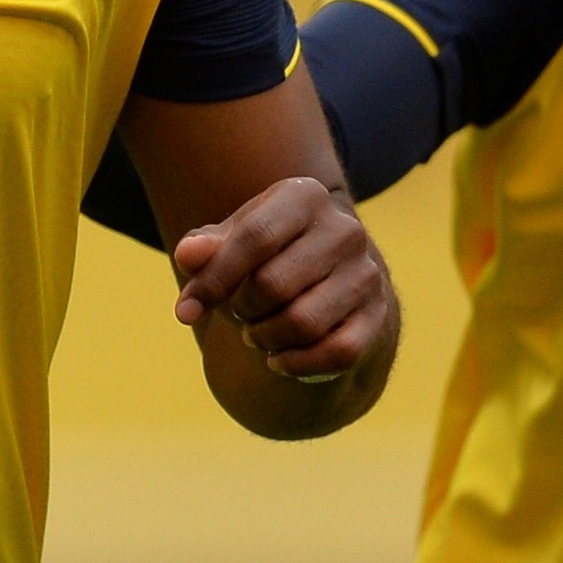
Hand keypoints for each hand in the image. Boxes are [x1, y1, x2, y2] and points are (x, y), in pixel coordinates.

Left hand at [172, 174, 393, 381]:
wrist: (325, 282)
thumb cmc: (265, 258)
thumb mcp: (232, 245)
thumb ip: (206, 249)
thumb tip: (188, 255)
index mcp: (305, 197)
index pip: (254, 238)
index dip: (213, 280)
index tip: (184, 311)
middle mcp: (343, 229)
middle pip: (273, 285)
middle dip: (242, 310)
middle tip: (240, 314)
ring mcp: (366, 273)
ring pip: (303, 323)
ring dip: (266, 338)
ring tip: (258, 334)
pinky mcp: (377, 315)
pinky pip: (336, 353)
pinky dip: (298, 364)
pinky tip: (279, 360)